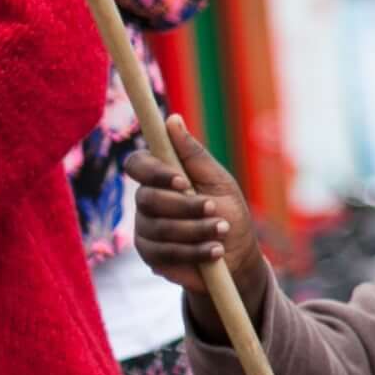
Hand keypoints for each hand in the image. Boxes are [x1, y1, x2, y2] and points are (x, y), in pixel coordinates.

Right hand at [127, 116, 267, 312]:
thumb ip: (193, 154)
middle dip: (186, 206)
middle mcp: (147, 201)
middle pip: (148, 199)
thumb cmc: (229, 212)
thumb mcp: (219, 181)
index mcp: (161, 177)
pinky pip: (163, 252)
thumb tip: (172, 119)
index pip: (137, 164)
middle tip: (215, 210)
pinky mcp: (150, 255)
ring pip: (158, 228)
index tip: (182, 181)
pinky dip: (194, 251)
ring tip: (221, 231)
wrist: (237, 255)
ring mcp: (145, 228)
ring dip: (196, 230)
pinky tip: (214, 251)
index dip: (154, 172)